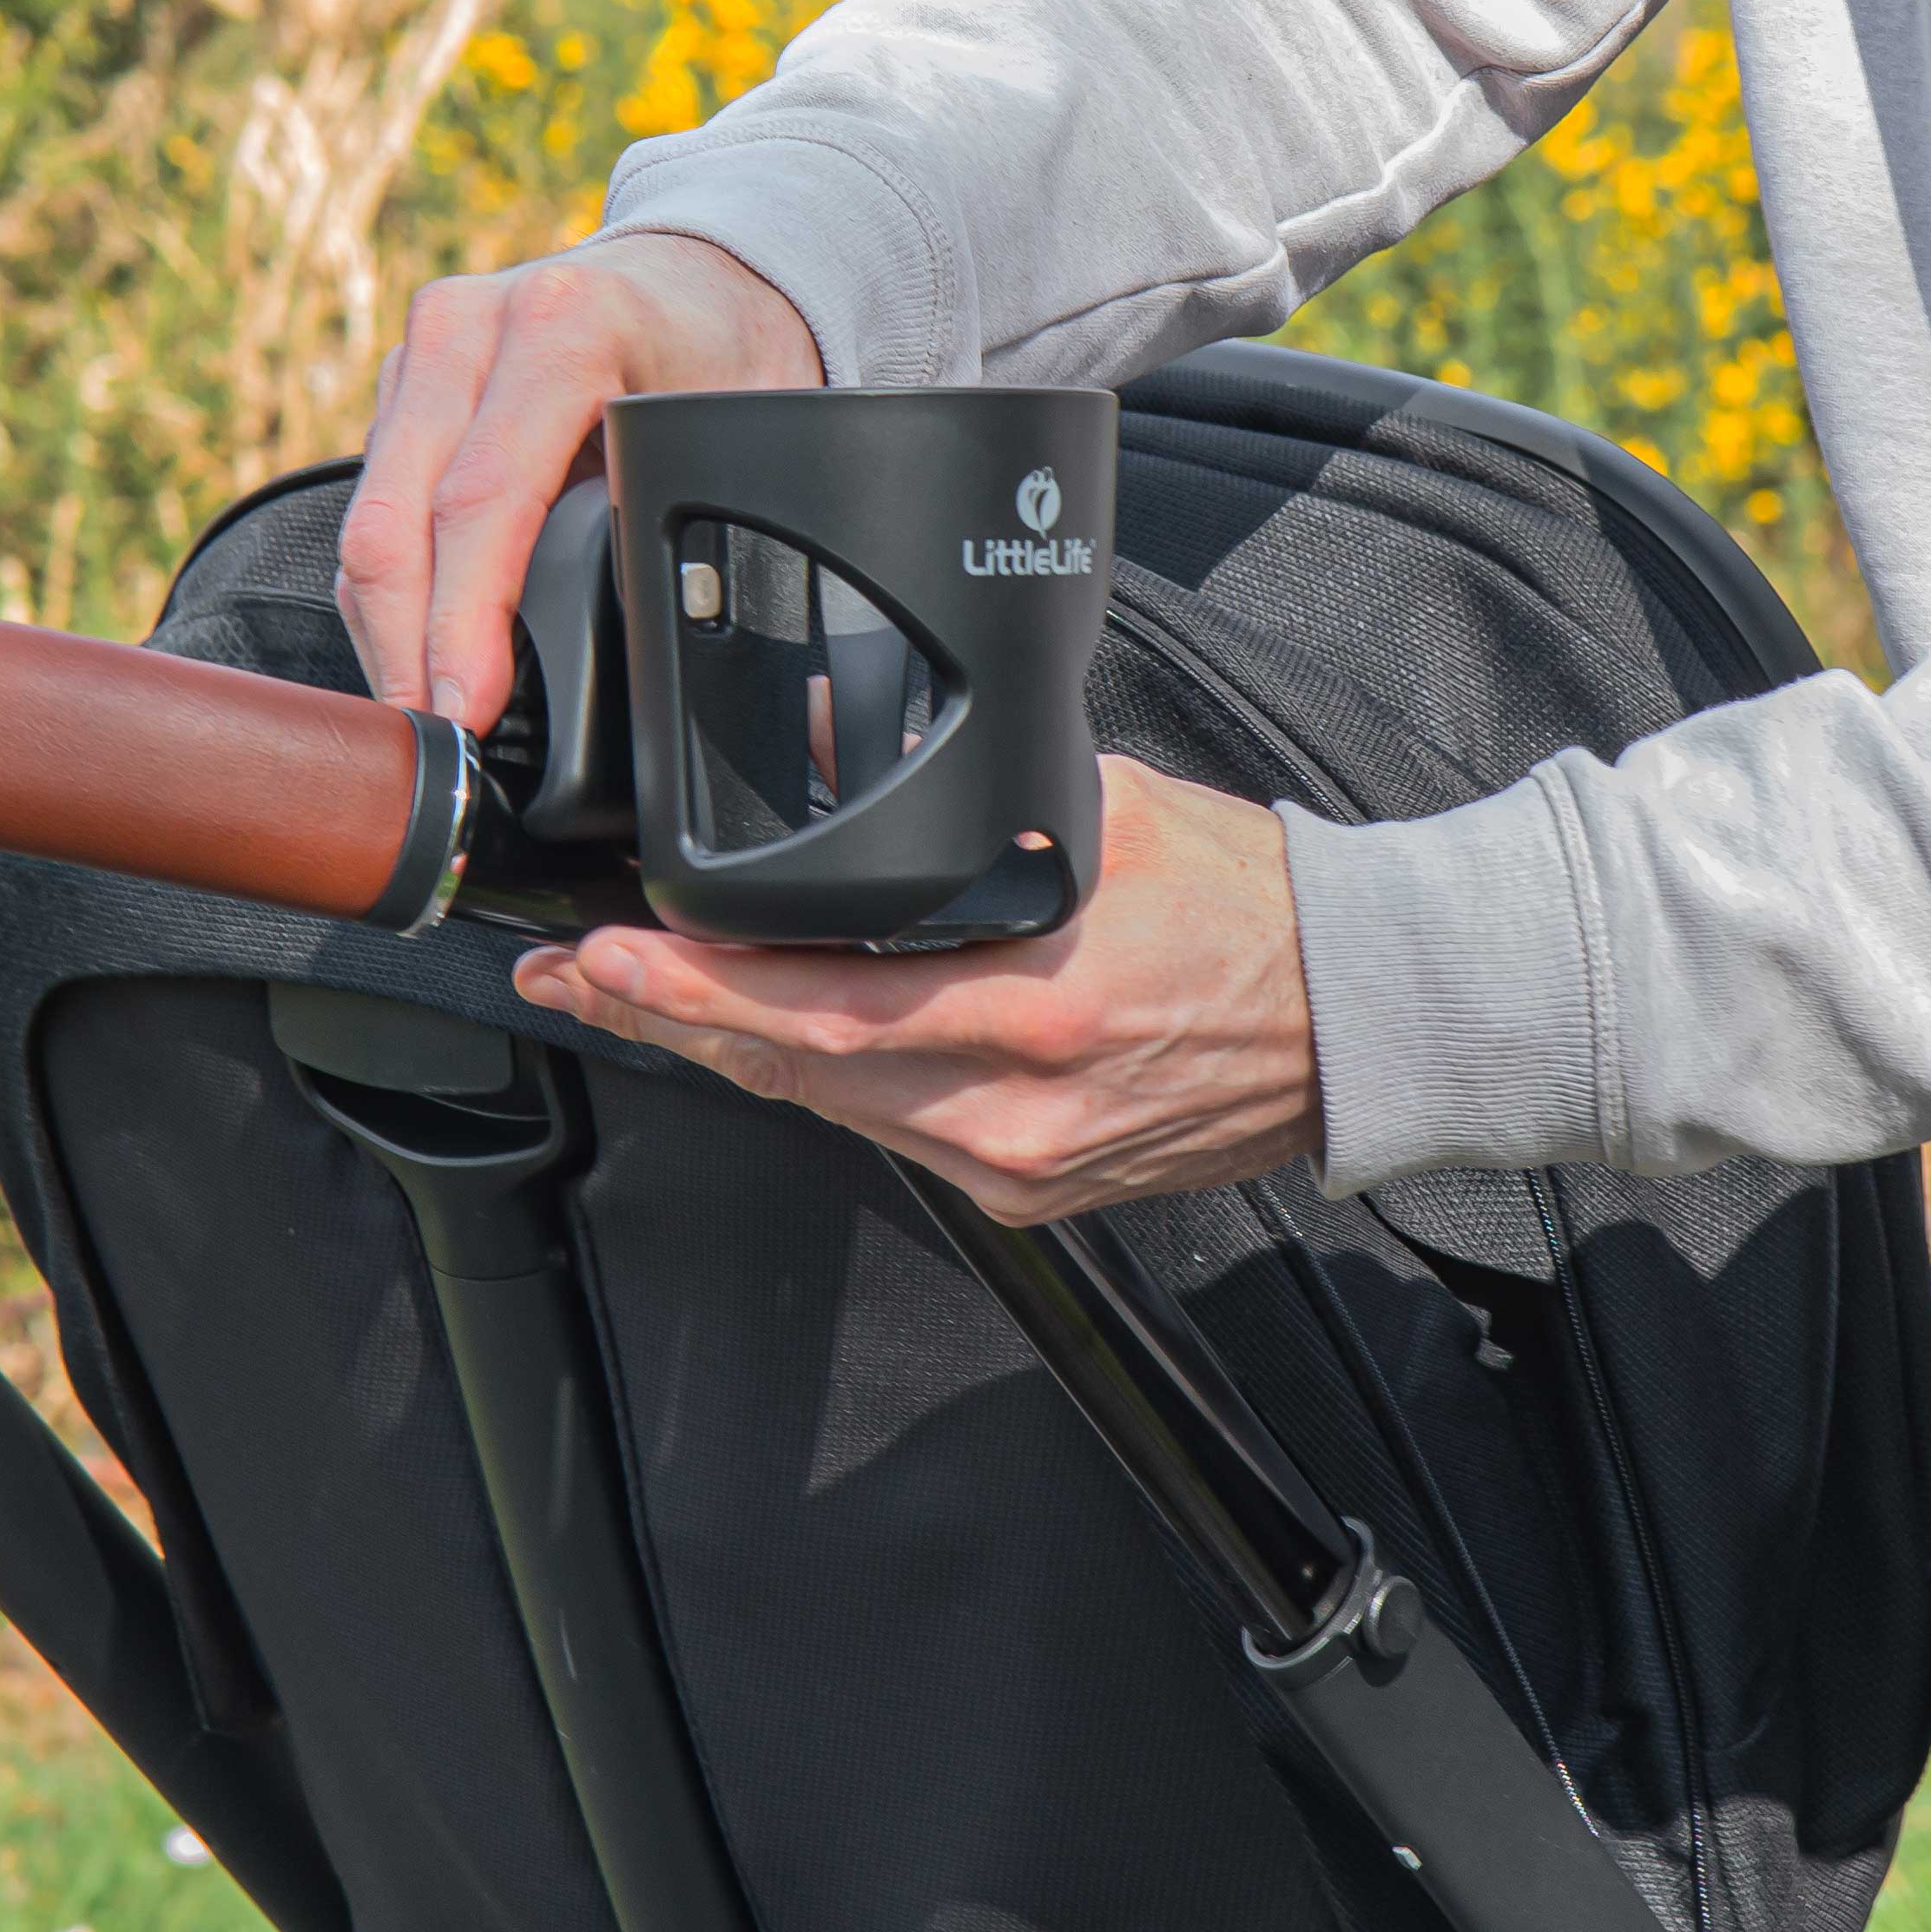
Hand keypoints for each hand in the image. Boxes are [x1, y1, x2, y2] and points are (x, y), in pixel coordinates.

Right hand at [338, 232, 818, 730]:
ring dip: (385, 627)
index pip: (482, 498)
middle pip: (397, 518)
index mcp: (566, 326)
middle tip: (431, 743)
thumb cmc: (731, 350)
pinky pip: (372, 501)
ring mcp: (428, 346)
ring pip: (369, 517)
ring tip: (422, 719)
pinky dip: (387, 589)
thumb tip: (739, 669)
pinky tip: (418, 654)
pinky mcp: (405, 378)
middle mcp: (475, 324)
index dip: (464, 619)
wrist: (703, 268)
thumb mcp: (749, 427)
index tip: (467, 708)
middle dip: (405, 648)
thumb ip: (723, 526)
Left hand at [512, 755, 1318, 1222]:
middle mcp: (1016, 1113)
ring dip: (723, 1055)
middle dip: (670, 1024)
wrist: (1357, 1015)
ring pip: (829, 1113)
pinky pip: (887, 1138)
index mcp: (1037, 1013)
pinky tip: (756, 1041)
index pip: (823, 1014)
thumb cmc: (1246, 904)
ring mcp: (1020, 1167)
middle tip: (573, 975)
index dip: (700, 995)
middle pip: (798, 1077)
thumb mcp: (1103, 808)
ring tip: (632, 1002)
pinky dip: (814, 1086)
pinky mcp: (1029, 1191)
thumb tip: (848, 739)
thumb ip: (972, 787)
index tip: (615, 959)